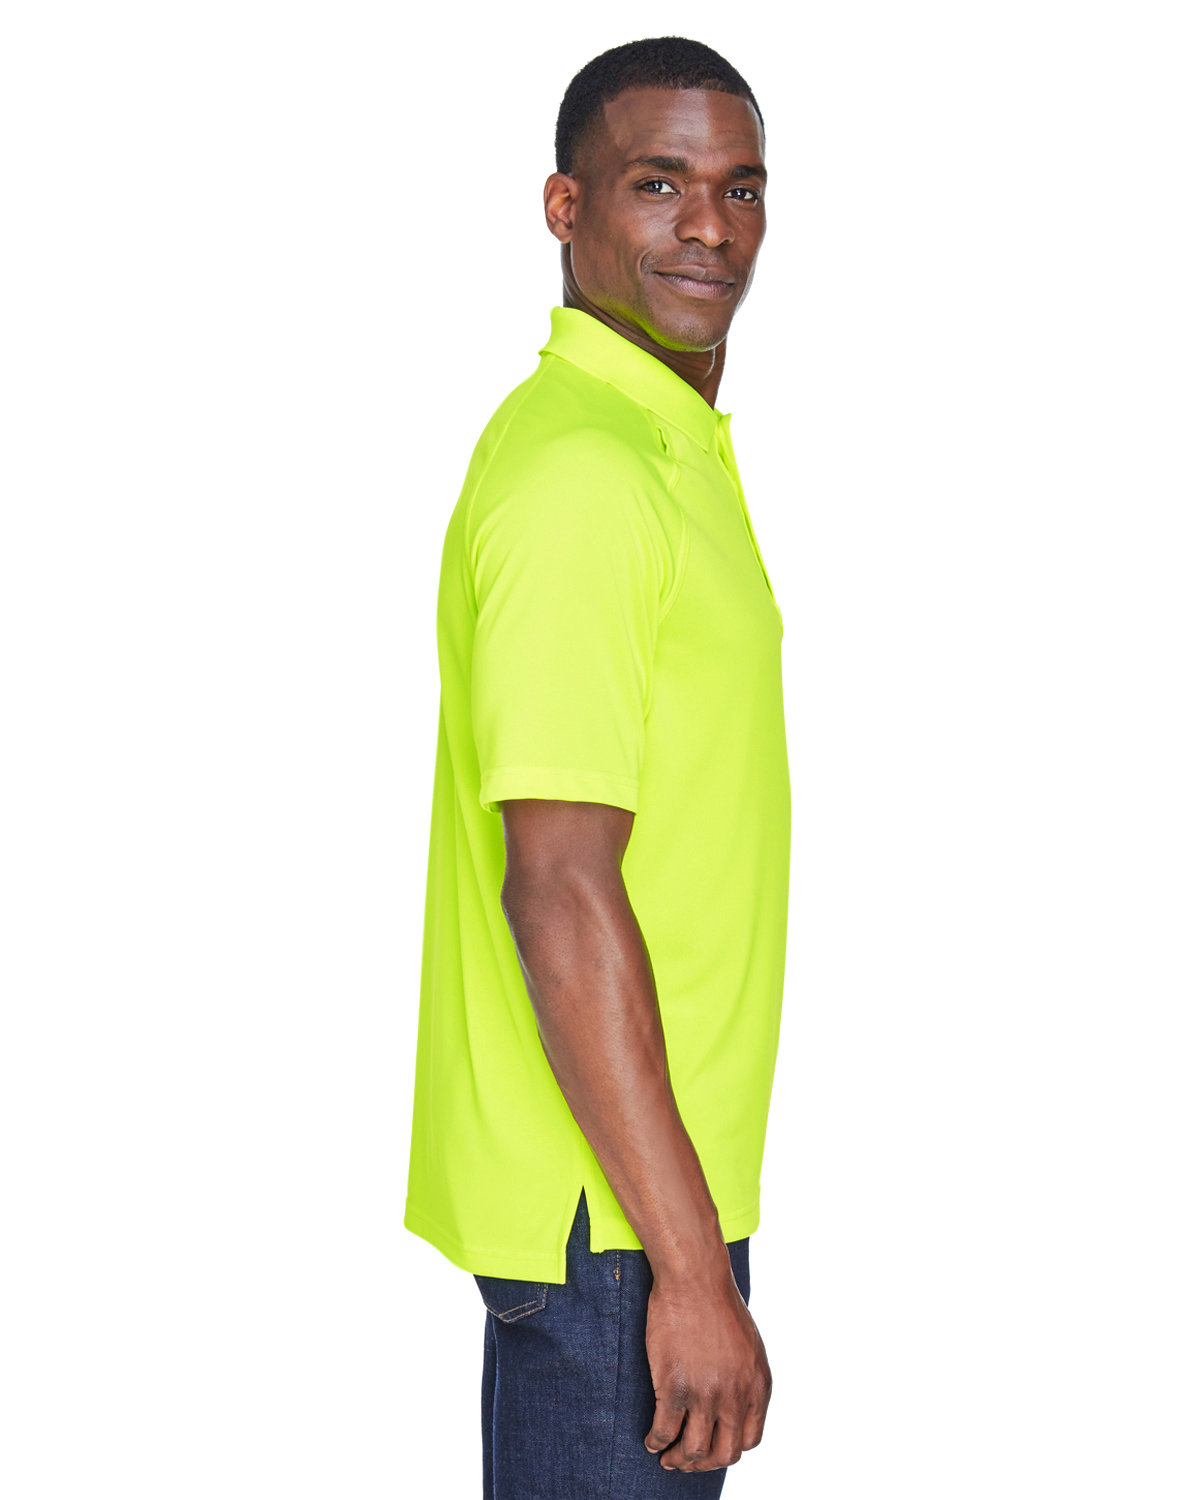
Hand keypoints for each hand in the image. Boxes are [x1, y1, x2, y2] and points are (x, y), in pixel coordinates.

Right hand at [643, 1264, 771, 1472]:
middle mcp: (736, 1396)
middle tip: (686, 1460)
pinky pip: (664, 1431)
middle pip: (723, 1453)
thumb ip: (745, 1378)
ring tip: (667, 1456)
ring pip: (693, 1450)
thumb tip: (734, 1404)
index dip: (728, 1449)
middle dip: (703, 1463)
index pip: (749, 1440)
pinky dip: (656, 1442)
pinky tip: (651, 1440)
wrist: (695, 1278)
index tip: (711, 1446)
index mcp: (758, 1386)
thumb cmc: (717, 1303)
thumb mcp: (748, 1345)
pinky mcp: (675, 1387)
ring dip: (678, 1460)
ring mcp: (705, 1395)